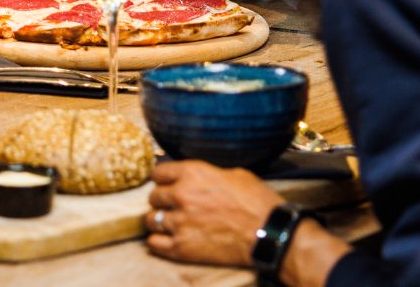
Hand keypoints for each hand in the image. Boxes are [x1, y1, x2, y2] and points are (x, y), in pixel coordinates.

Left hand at [145, 160, 284, 267]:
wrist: (268, 233)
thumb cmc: (257, 202)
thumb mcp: (235, 174)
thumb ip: (209, 175)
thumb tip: (199, 179)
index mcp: (194, 173)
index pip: (158, 173)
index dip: (163, 179)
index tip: (167, 184)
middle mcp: (181, 195)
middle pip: (153, 196)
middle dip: (162, 201)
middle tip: (173, 206)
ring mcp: (180, 222)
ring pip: (151, 220)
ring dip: (159, 221)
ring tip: (171, 224)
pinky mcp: (182, 248)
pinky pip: (154, 243)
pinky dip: (158, 241)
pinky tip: (168, 239)